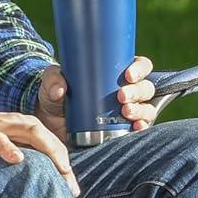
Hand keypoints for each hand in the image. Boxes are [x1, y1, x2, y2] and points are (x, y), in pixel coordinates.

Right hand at [0, 100, 80, 197]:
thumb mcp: (0, 147)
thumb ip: (18, 158)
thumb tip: (37, 184)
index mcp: (21, 127)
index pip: (50, 144)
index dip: (64, 165)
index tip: (73, 190)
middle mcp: (14, 123)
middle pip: (47, 137)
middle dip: (63, 160)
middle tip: (72, 187)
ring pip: (30, 131)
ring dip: (48, 149)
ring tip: (61, 169)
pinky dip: (8, 147)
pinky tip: (18, 159)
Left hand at [38, 58, 160, 136]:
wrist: (50, 126)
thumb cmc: (55, 97)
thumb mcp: (51, 83)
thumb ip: (53, 79)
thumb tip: (59, 89)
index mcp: (115, 74)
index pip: (139, 65)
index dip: (140, 68)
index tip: (127, 75)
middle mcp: (125, 92)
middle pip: (145, 88)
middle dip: (137, 91)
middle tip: (121, 97)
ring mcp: (126, 113)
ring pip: (146, 108)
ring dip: (140, 110)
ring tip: (125, 112)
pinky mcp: (123, 131)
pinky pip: (141, 129)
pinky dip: (142, 128)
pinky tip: (137, 128)